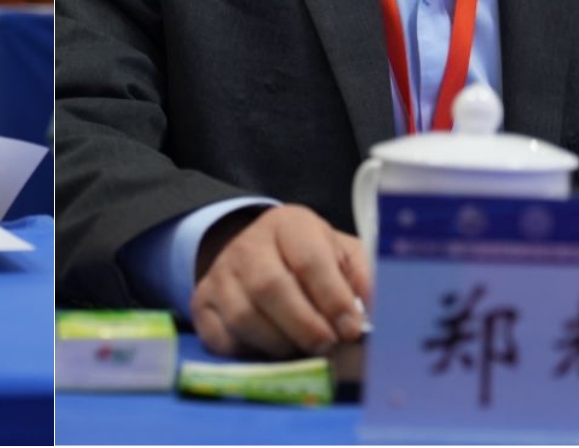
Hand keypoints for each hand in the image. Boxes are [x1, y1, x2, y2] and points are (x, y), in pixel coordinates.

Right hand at [192, 204, 370, 358]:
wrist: (253, 251)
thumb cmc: (307, 257)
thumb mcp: (340, 252)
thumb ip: (362, 276)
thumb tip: (377, 309)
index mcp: (289, 225)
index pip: (309, 260)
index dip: (333, 299)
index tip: (351, 329)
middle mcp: (248, 245)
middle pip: (270, 287)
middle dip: (305, 326)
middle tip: (327, 346)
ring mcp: (219, 274)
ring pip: (243, 317)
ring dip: (279, 343)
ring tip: (301, 350)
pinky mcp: (201, 303)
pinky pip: (220, 337)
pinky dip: (248, 352)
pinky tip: (269, 350)